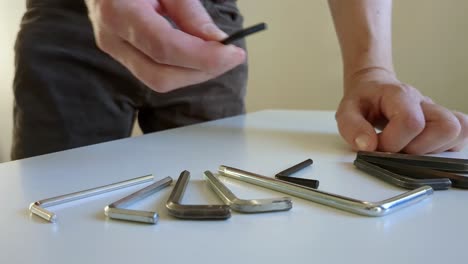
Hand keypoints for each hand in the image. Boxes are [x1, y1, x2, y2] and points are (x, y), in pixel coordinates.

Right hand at [85, 0, 245, 91]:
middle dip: (201, 71)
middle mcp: (111, 38)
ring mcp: (114, 51)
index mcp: (118, 12)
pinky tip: (198, 57)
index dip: (202, 57)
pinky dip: (183, 70)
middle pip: (160, 75)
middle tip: (231, 57)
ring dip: (194, 74)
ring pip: (158, 81)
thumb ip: (191, 13)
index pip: (164, 47)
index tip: (234, 54)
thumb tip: (219, 42)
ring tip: (217, 56)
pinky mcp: (123, 57)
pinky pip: (155, 74)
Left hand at [335, 68, 467, 153]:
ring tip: (409, 149)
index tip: (377, 146)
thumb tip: (367, 147)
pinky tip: (422, 150)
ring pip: (458, 132)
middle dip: (419, 149)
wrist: (374, 88)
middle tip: (397, 149)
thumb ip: (352, 127)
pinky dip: (444, 149)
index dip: (393, 142)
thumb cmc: (363, 100)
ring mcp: (438, 113)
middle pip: (446, 127)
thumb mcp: (347, 110)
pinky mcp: (443, 125)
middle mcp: (425, 103)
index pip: (411, 122)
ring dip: (434, 150)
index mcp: (400, 95)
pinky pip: (460, 137)